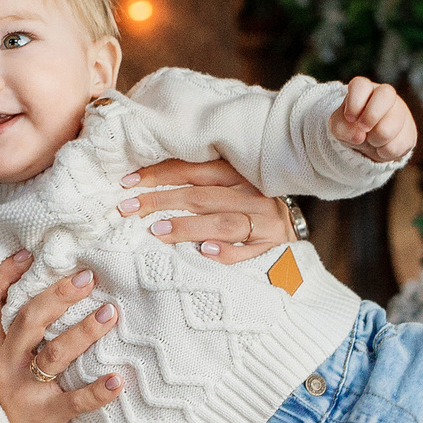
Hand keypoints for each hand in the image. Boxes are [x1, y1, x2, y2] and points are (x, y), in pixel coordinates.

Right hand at [0, 250, 124, 422]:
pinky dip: (99, 390)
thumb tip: (55, 300)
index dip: (5, 276)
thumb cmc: (10, 408)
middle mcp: (7, 365)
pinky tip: (120, 380)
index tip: (28, 253)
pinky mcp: (47, 416)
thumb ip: (19, 341)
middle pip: (29, 321)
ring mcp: (26, 391)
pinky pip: (76, 401)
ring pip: (54, 355)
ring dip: (84, 332)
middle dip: (58, 296)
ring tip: (110, 313)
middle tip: (87, 277)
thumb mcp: (2, 369)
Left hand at [115, 156, 296, 264]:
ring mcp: (261, 219)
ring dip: (189, 227)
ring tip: (158, 231)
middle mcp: (248, 192)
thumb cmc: (250, 198)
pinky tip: (206, 253)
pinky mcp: (270, 243)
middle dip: (161, 201)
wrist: (295, 218)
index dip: (158, 175)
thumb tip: (145, 183)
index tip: (127, 183)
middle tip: (129, 209)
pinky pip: (248, 250)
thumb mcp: (228, 180)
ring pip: (222, 222)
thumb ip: (196, 179)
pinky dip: (228, 252)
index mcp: (235, 171)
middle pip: (200, 196)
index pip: (190, 170)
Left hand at [331, 77, 416, 163]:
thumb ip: (341, 128)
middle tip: (363, 128)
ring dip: (375, 140)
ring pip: (389, 127)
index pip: (361, 85)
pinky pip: (397, 146)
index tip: (350, 118)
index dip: (354, 103)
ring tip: (371, 140)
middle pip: (386, 94)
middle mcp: (385, 95)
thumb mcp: (339, 127)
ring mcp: (401, 112)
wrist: (370, 144)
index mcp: (365, 89)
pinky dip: (384, 152)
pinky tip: (382, 147)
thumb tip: (359, 136)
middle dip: (371, 116)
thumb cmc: (352, 128)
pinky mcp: (410, 132)